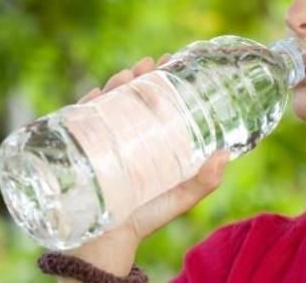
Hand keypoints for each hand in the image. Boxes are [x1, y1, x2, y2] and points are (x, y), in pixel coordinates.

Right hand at [67, 54, 229, 277]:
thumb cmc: (148, 216)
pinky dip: (86, 105)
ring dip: (114, 84)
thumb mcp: (181, 197)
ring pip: (106, 103)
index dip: (162, 80)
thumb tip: (226, 154)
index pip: (156, 102)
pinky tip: (94, 95)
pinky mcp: (81, 149)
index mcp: (152, 140)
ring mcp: (103, 140)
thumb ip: (204, 181)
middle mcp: (128, 135)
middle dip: (136, 76)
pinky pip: (79, 121)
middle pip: (130, 97)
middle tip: (145, 64)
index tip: (169, 61)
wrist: (109, 243)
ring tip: (126, 75)